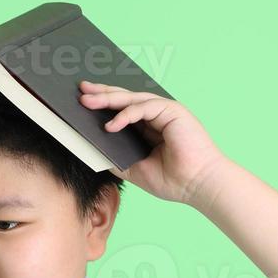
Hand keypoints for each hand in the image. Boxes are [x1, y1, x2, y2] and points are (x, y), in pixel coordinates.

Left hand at [78, 80, 229, 206]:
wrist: (197, 186)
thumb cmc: (173, 180)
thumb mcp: (134, 168)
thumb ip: (115, 158)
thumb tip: (91, 149)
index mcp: (149, 127)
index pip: (122, 110)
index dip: (103, 104)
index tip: (82, 102)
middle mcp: (157, 115)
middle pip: (124, 99)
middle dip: (101, 95)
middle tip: (80, 91)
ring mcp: (165, 111)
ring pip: (131, 99)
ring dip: (108, 99)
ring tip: (87, 101)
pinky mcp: (173, 111)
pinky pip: (144, 107)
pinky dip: (126, 115)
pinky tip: (111, 125)